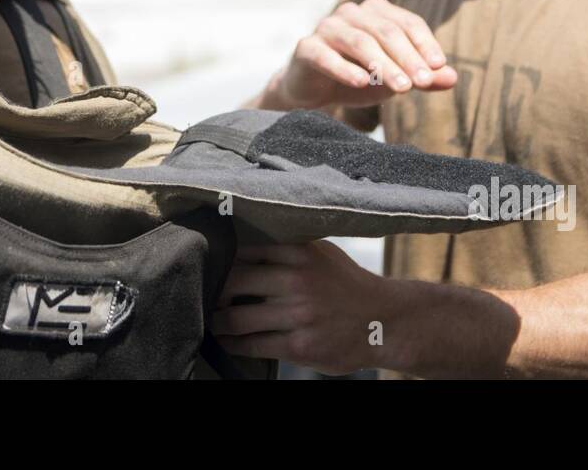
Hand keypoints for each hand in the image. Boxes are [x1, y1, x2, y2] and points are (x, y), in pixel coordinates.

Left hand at [211, 242, 390, 374]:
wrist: (383, 321)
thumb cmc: (346, 284)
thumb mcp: (322, 253)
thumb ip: (288, 247)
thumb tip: (243, 241)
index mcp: (300, 253)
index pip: (244, 248)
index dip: (222, 256)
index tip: (208, 262)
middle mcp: (297, 281)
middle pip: (233, 281)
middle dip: (213, 290)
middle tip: (204, 292)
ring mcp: (298, 315)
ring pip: (237, 317)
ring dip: (217, 321)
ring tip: (211, 319)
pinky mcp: (299, 346)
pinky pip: (253, 344)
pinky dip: (233, 343)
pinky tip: (227, 340)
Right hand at [264, 0, 456, 108]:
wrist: (314, 91)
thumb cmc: (359, 77)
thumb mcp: (395, 78)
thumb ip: (423, 77)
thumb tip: (453, 77)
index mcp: (376, 12)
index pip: (407, 22)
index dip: (424, 43)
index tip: (438, 66)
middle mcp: (351, 12)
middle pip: (386, 32)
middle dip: (408, 58)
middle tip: (423, 82)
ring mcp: (327, 27)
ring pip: (360, 42)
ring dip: (383, 65)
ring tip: (402, 88)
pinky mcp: (306, 47)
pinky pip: (326, 56)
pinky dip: (345, 69)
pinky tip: (361, 82)